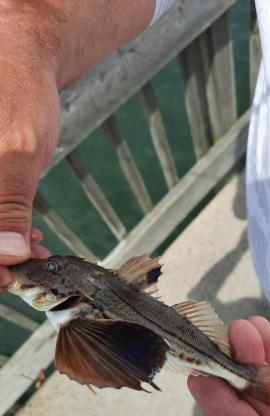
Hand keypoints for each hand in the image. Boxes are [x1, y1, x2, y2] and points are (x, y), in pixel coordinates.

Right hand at [0, 11, 59, 281]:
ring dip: (6, 247)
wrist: (23, 56)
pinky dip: (8, 230)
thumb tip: (8, 254)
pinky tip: (31, 236)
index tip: (10, 277)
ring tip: (37, 253)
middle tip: (30, 266)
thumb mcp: (17, 152)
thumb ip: (8, 205)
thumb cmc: (16, 90)